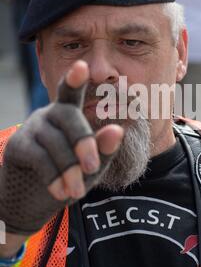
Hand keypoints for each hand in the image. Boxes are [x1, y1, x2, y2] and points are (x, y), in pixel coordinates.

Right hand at [0, 60, 123, 236]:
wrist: (34, 201)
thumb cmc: (70, 175)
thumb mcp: (92, 166)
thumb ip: (104, 149)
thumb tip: (117, 129)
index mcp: (70, 113)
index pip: (72, 92)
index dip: (75, 79)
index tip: (82, 66)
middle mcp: (49, 114)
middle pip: (68, 116)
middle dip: (83, 141)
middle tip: (92, 167)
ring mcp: (31, 127)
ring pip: (54, 142)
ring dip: (69, 169)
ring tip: (78, 192)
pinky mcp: (17, 146)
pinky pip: (38, 158)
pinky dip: (53, 177)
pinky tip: (61, 193)